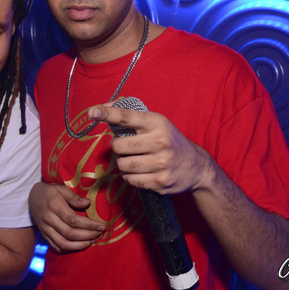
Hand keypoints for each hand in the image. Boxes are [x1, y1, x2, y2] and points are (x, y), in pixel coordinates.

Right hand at [28, 182, 104, 252]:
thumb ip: (74, 197)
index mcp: (54, 205)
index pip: (73, 220)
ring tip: (92, 241)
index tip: (101, 226)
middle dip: (87, 236)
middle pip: (70, 233)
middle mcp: (48, 219)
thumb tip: (87, 203)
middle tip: (99, 234)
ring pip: (63, 243)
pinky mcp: (44, 235)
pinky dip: (69, 249)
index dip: (89, 225)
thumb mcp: (61, 188)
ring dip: (79, 245)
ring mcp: (45, 229)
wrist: (31, 197)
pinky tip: (79, 245)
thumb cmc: (50, 192)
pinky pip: (56, 247)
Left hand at [88, 102, 216, 194]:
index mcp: (157, 123)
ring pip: (123, 165)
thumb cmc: (169, 141)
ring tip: (134, 160)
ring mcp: (161, 163)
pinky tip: (141, 171)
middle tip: (127, 147)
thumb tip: (103, 107)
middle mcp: (160, 141)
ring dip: (123, 163)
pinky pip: (130, 180)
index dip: (107, 114)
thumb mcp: (156, 123)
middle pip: (119, 146)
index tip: (92, 112)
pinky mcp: (160, 182)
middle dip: (118, 148)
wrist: (196, 167)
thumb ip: (131, 116)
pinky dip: (130, 176)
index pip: (127, 116)